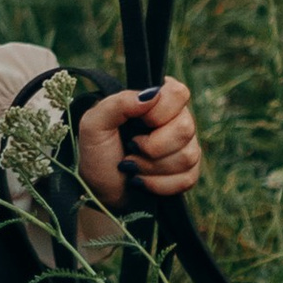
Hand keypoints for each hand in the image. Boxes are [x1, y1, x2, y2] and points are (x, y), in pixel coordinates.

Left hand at [76, 75, 201, 207]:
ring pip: (188, 156)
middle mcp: (176, 120)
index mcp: (155, 101)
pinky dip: (158, 184)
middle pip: (186, 128)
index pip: (178, 93)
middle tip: (131, 147)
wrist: (99, 189)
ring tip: (132, 166)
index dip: (160, 111)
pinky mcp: (188, 173)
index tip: (138, 122)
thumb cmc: (97, 152)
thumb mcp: (95, 124)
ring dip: (152, 167)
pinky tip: (141, 180)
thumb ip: (118, 103)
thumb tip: (151, 95)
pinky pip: (188, 179)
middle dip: (152, 146)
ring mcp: (185, 147)